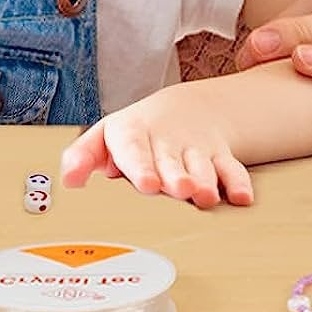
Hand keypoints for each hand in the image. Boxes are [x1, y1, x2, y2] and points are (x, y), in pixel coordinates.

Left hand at [61, 85, 253, 209]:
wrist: (183, 112)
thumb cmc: (134, 136)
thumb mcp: (104, 140)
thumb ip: (82, 157)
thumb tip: (69, 181)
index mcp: (133, 135)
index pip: (135, 149)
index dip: (141, 166)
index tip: (147, 184)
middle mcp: (167, 142)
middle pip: (172, 160)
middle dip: (176, 176)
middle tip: (180, 189)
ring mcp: (195, 149)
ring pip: (203, 166)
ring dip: (207, 181)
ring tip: (205, 197)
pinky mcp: (220, 157)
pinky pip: (233, 169)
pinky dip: (239, 183)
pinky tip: (242, 199)